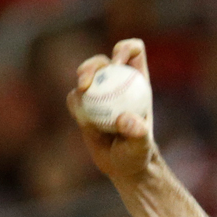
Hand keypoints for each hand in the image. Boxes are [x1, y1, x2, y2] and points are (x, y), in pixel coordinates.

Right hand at [66, 39, 155, 183]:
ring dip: (82, 77)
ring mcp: (99, 94)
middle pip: (103, 61)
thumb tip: (125, 119)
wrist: (122, 167)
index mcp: (138, 82)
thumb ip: (138, 133)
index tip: (117, 64)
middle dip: (94, 65)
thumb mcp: (142, 145)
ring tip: (83, 91)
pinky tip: (82, 118)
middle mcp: (117, 83)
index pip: (133, 52)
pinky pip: (74, 98)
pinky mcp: (83, 106)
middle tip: (88, 82)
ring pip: (86, 74)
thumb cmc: (138, 154)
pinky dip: (75, 103)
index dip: (124, 49)